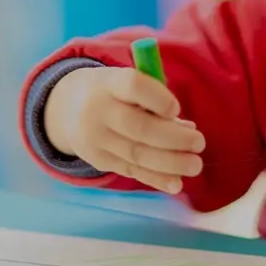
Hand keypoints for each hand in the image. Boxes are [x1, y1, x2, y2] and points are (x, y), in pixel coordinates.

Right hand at [43, 66, 205, 193]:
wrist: (67, 107)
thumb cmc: (113, 91)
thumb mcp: (126, 83)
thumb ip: (156, 100)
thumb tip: (187, 128)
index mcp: (110, 82)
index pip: (133, 86)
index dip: (158, 99)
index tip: (177, 108)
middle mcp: (99, 110)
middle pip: (138, 127)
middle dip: (174, 138)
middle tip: (199, 143)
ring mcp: (96, 138)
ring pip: (136, 154)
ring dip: (170, 163)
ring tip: (195, 165)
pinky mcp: (98, 159)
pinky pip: (130, 170)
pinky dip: (155, 178)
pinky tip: (176, 184)